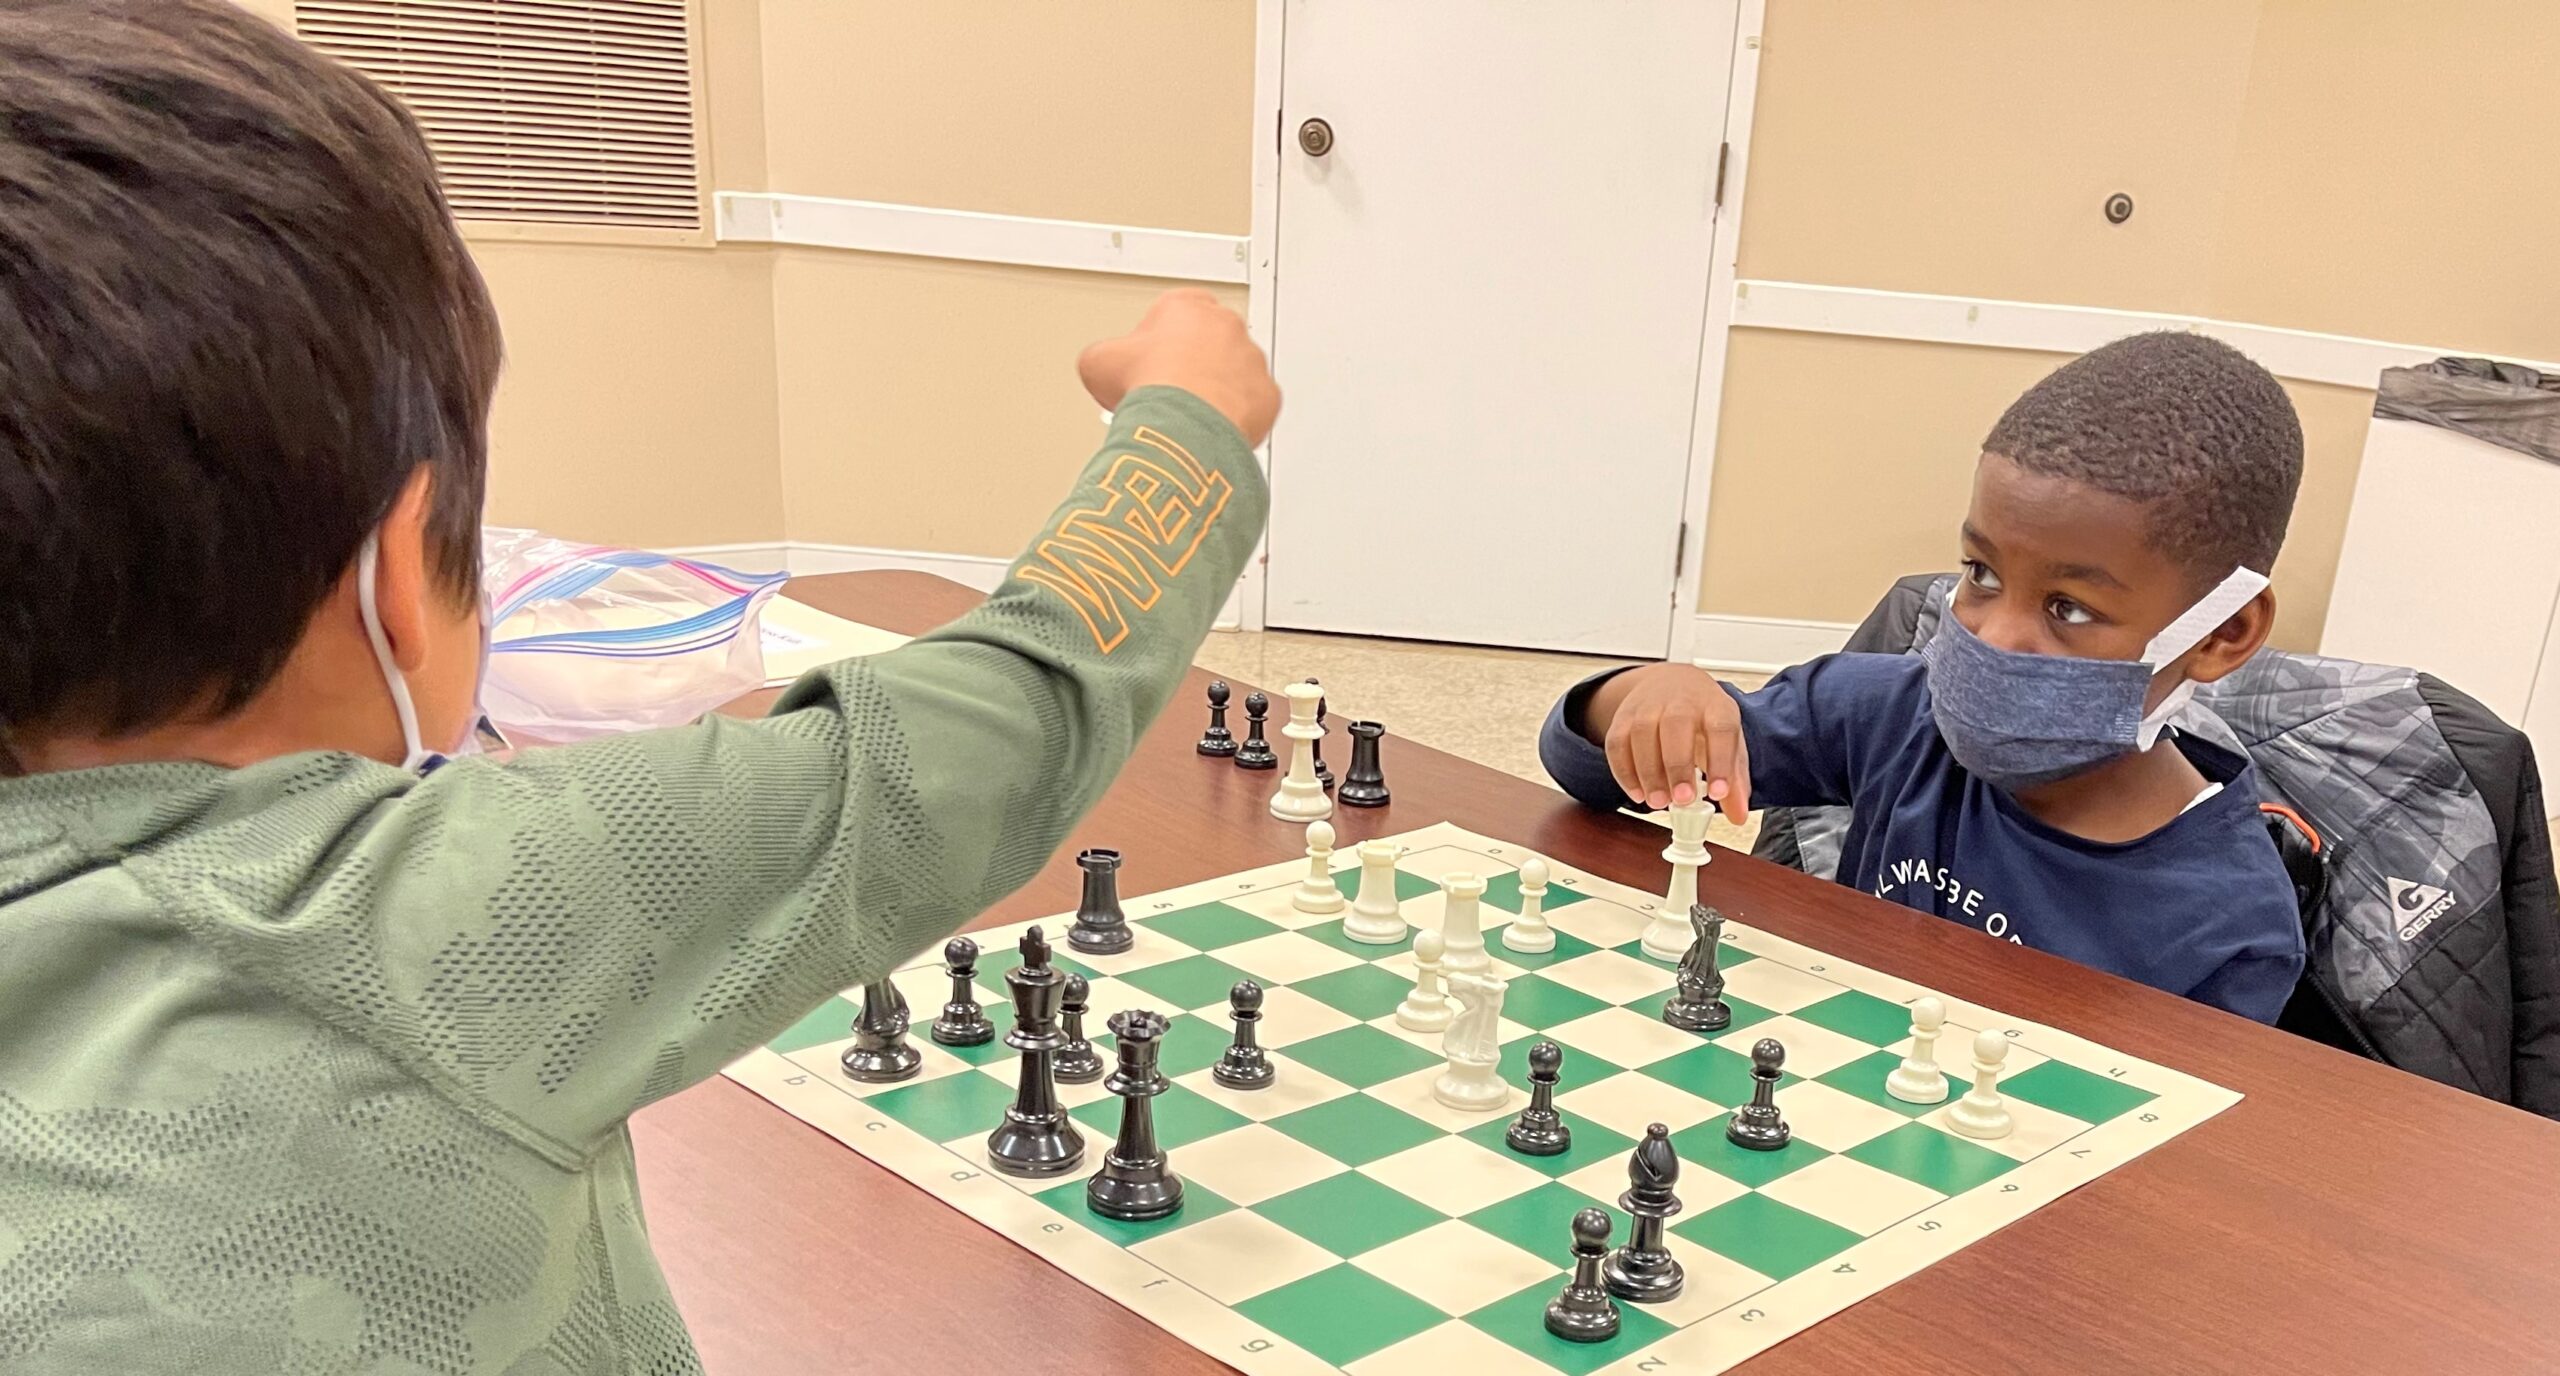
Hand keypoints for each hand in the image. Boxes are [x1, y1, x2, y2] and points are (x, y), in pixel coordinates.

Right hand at [1077, 289, 1281, 446]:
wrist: (1184, 425)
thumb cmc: (1151, 389)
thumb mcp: (1099, 362)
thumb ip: (1105, 354)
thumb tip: (1100, 365)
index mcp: (1185, 306)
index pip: (1174, 311)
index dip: (1157, 339)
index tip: (1148, 359)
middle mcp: (1225, 325)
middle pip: (1208, 340)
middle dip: (1191, 361)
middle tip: (1168, 388)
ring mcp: (1251, 359)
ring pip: (1236, 370)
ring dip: (1217, 387)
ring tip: (1190, 413)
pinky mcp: (1266, 394)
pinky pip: (1254, 403)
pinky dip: (1238, 415)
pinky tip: (1213, 427)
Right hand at [1583, 664, 1751, 822]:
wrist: (1671, 683)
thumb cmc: (1704, 719)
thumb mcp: (1728, 742)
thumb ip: (1735, 780)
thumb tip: (1738, 816)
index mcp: (1715, 706)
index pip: (1721, 728)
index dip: (1720, 762)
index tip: (1718, 793)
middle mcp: (1681, 700)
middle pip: (1677, 725)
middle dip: (1677, 766)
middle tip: (1681, 801)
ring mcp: (1648, 705)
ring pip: (1642, 733)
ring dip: (1648, 772)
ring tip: (1658, 802)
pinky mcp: (1623, 716)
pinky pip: (1617, 742)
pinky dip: (1624, 772)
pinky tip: (1637, 793)